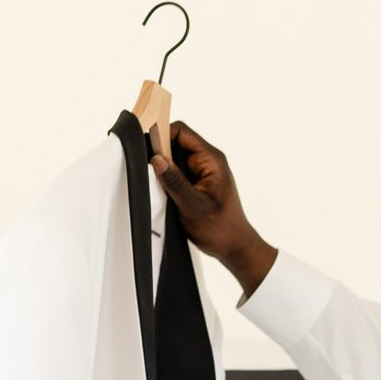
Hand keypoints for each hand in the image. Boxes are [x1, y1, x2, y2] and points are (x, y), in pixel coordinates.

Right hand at [150, 120, 276, 293]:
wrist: (234, 247)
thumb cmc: (220, 229)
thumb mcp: (193, 206)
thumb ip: (174, 182)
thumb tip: (156, 159)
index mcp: (212, 160)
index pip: (181, 131)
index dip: (161, 135)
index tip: (146, 150)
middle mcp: (207, 161)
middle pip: (175, 143)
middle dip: (160, 154)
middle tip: (150, 173)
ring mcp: (202, 171)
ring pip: (174, 159)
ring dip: (164, 170)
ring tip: (160, 187)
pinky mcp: (197, 182)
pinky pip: (177, 173)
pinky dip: (168, 180)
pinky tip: (165, 194)